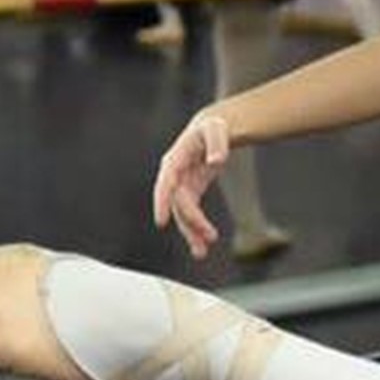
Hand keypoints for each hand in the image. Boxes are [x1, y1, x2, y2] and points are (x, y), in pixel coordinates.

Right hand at [153, 112, 233, 257]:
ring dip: (191, 233)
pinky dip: (196, 228)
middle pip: (178, 204)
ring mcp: (181, 185)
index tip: (161, 221)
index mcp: (175, 161)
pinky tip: (203, 243)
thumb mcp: (217, 129)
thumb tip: (217, 160)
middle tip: (208, 238)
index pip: (166, 184)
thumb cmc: (214, 127)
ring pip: (182, 214)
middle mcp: (174, 175)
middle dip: (191, 222)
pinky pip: (190, 213)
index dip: (162, 202)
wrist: (213, 129)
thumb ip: (218, 143)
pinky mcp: (190, 191)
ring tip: (201, 252)